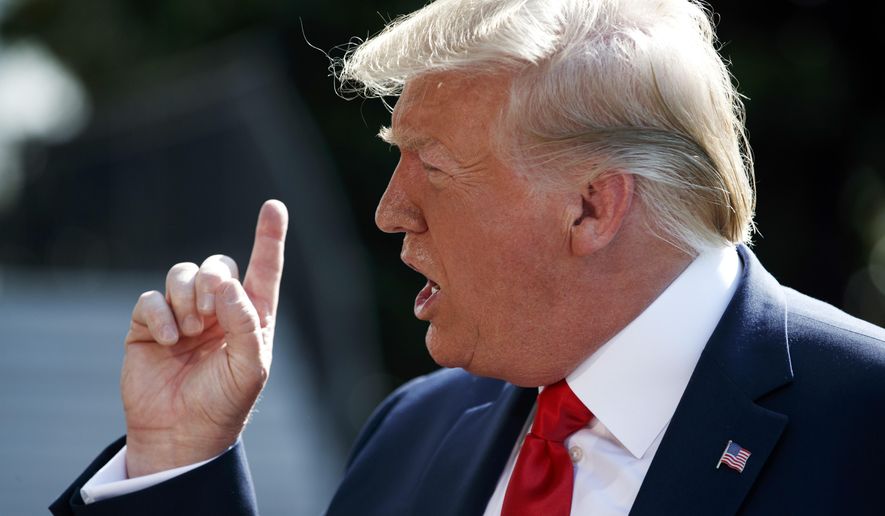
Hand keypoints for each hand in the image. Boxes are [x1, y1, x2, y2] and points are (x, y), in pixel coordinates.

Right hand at [121, 200, 287, 476]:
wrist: (181, 435)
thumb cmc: (224, 402)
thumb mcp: (249, 366)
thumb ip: (245, 322)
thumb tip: (224, 282)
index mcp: (251, 317)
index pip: (263, 269)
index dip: (269, 237)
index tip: (274, 206)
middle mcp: (218, 310)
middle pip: (216, 265)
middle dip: (212, 282)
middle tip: (209, 318)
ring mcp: (183, 315)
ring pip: (182, 273)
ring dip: (186, 296)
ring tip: (189, 331)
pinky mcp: (149, 325)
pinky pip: (151, 298)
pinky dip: (159, 314)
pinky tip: (167, 340)